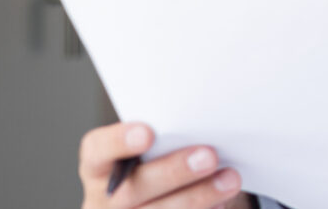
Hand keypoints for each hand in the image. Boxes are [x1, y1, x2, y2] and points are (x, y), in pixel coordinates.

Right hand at [78, 122, 251, 208]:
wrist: (153, 199)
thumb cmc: (155, 162)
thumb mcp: (151, 148)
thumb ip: (164, 137)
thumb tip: (199, 125)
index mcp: (98, 166)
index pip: (98, 151)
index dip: (119, 142)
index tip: (147, 133)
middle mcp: (105, 198)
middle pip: (133, 189)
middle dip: (173, 172)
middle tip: (209, 156)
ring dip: (197, 196)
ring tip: (230, 180)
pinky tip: (221, 202)